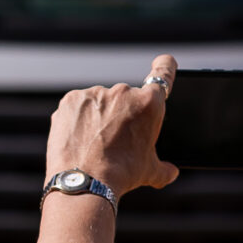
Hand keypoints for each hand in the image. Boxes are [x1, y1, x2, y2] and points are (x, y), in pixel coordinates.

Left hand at [45, 54, 180, 197]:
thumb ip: (164, 168)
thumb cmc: (122, 174)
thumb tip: (171, 172)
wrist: (84, 181)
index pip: (163, 74)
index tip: (165, 61)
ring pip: (99, 102)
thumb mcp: (150, 171)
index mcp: (149, 103)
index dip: (165, 66)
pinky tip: (78, 139)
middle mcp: (123, 91)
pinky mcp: (71, 99)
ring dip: (98, 116)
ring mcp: (95, 93)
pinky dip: (78, 119)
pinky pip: (78, 106)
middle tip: (115, 140)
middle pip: (125, 98)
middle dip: (121, 114)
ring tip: (93, 144)